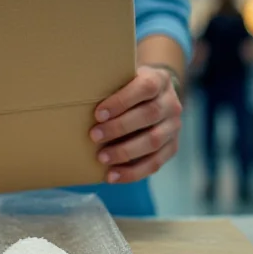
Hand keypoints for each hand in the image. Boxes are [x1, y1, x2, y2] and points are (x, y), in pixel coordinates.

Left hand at [90, 66, 182, 183]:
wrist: (156, 97)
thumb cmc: (130, 88)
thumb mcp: (124, 77)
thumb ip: (110, 82)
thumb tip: (78, 92)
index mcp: (159, 80)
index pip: (146, 87)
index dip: (122, 100)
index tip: (98, 114)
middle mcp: (171, 103)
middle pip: (149, 115)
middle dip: (119, 127)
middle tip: (94, 136)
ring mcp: (173, 127)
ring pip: (153, 141)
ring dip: (125, 152)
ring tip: (101, 158)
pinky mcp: (171, 148)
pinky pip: (155, 163)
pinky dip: (132, 172)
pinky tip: (112, 176)